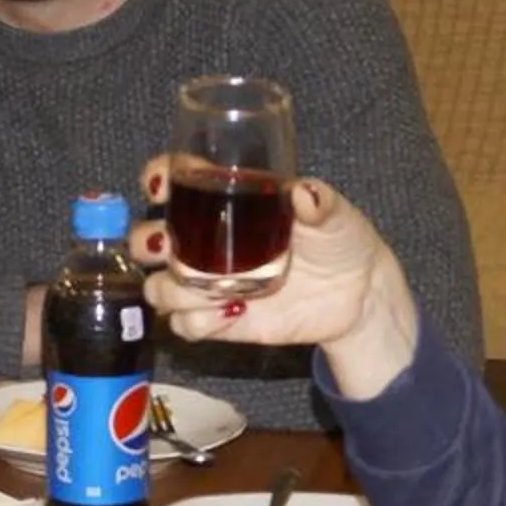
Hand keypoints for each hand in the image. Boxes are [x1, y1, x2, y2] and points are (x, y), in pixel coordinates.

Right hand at [129, 159, 421, 397]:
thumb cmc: (341, 239)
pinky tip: (231, 314)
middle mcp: (206, 241)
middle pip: (148, 239)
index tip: (159, 187)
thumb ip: (318, 203)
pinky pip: (184, 326)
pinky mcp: (219, 321)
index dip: (157, 179)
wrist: (358, 295)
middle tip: (169, 247)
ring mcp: (209, 284)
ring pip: (159, 288)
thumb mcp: (334, 214)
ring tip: (216, 291)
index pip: (174, 181)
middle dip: (146, 243)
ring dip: (173, 290)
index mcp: (227, 201)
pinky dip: (197, 322)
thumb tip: (304, 195)